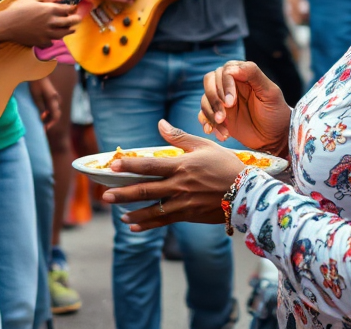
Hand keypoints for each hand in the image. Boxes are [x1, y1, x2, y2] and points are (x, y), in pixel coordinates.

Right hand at [0, 0, 80, 47]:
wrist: (7, 24)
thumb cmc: (18, 8)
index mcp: (50, 10)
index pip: (66, 9)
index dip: (72, 8)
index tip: (75, 7)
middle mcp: (51, 22)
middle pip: (68, 22)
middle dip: (75, 20)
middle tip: (79, 19)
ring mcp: (47, 34)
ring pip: (62, 34)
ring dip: (69, 31)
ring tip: (72, 30)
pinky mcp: (41, 42)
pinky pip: (51, 42)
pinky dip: (54, 40)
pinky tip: (55, 38)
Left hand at [30, 76, 60, 129]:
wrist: (38, 73)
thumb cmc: (35, 85)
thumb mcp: (36, 97)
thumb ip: (41, 107)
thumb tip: (44, 117)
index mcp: (52, 100)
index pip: (55, 116)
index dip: (51, 124)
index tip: (45, 129)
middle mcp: (57, 99)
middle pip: (57, 114)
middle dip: (51, 122)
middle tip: (43, 127)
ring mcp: (56, 96)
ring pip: (56, 110)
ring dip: (50, 117)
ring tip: (42, 120)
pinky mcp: (54, 95)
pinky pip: (54, 106)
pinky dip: (50, 112)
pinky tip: (44, 113)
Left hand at [101, 120, 244, 230]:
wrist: (245, 193)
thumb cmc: (225, 165)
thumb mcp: (203, 146)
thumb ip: (179, 137)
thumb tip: (160, 124)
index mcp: (181, 166)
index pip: (150, 165)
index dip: (130, 165)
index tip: (113, 165)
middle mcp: (179, 186)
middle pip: (146, 190)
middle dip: (123, 193)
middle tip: (105, 195)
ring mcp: (183, 203)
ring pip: (152, 209)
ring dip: (133, 211)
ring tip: (118, 213)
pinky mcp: (188, 215)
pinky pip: (163, 221)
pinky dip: (147, 224)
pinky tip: (134, 225)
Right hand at [199, 60, 290, 154]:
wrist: (275, 137)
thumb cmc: (275, 112)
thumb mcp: (270, 92)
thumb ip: (254, 75)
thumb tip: (232, 68)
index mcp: (241, 75)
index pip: (224, 72)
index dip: (224, 86)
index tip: (230, 103)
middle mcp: (229, 85)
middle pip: (209, 82)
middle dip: (214, 99)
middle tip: (223, 116)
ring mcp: (222, 101)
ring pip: (205, 99)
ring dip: (210, 114)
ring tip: (225, 130)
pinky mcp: (218, 115)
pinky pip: (204, 116)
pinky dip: (207, 124)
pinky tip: (220, 134)